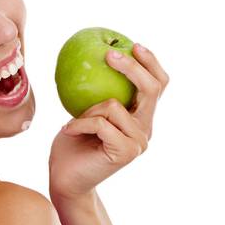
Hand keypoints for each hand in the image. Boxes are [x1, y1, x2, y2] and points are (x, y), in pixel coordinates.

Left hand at [48, 42, 168, 202]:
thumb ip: (100, 91)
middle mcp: (146, 130)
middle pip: (151, 89)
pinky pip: (101, 123)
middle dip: (132, 68)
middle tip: (108, 55)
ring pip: (115, 106)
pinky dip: (80, 124)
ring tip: (73, 124)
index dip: (151, 63)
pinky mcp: (125, 152)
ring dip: (88, 111)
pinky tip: (67, 131)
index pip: (158, 86)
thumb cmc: (72, 144)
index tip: (134, 44)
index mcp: (142, 118)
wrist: (66, 180)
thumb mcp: (87, 110)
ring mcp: (138, 142)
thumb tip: (100, 54)